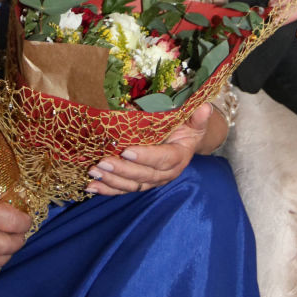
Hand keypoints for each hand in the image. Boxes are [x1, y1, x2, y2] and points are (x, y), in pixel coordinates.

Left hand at [87, 103, 216, 196]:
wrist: (184, 141)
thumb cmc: (186, 127)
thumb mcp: (194, 120)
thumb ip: (198, 117)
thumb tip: (205, 107)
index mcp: (178, 157)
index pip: (163, 159)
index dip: (145, 157)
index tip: (127, 151)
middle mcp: (166, 173)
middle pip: (144, 176)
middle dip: (122, 170)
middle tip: (102, 162)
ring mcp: (152, 181)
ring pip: (132, 185)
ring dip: (112, 181)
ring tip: (94, 172)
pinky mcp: (140, 183)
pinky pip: (123, 189)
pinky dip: (107, 189)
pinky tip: (91, 187)